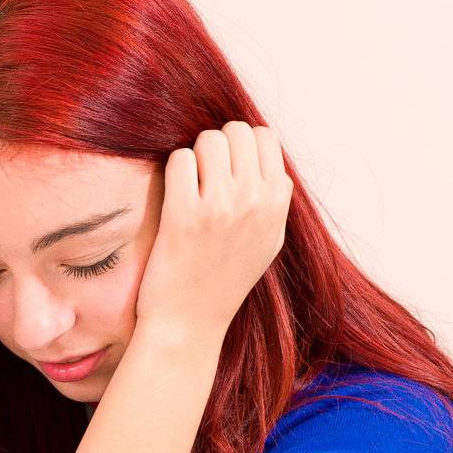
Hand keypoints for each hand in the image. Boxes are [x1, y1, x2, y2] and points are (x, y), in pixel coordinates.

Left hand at [135, 122, 292, 337]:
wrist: (190, 321)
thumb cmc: (224, 279)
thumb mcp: (268, 240)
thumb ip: (274, 198)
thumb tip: (267, 161)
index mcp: (278, 204)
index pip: (265, 136)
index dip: (241, 143)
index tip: (227, 166)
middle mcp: (254, 201)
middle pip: (235, 131)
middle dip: (216, 144)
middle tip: (203, 173)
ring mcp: (220, 206)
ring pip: (207, 140)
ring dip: (193, 155)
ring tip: (189, 184)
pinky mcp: (184, 214)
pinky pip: (179, 160)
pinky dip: (174, 170)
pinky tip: (174, 195)